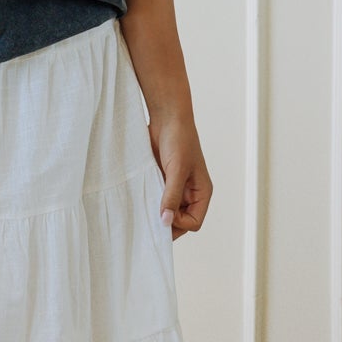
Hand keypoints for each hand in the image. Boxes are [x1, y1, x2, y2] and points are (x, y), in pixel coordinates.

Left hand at [149, 113, 212, 239]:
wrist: (166, 118)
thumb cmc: (179, 139)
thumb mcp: (177, 169)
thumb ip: (171, 196)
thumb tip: (165, 222)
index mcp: (201, 192)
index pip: (194, 222)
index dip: (179, 223)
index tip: (164, 213)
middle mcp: (190, 194)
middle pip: (179, 222)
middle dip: (166, 223)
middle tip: (148, 221)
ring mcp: (175, 189)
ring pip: (166, 212)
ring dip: (155, 214)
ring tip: (143, 211)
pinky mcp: (161, 182)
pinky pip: (156, 200)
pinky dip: (148, 203)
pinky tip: (139, 201)